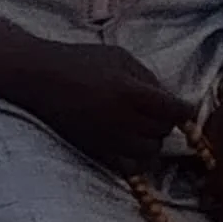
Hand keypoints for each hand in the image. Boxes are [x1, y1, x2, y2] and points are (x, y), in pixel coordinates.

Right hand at [13, 40, 191, 172]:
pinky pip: (130, 165)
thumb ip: (148, 78)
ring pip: (150, 151)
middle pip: (163, 131)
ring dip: (151, 138)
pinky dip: (135, 155)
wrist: (39, 76)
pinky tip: (128, 140)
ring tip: (139, 125)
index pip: (176, 110)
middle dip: (164, 120)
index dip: (183, 109)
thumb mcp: (118, 56)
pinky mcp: (97, 150)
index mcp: (131, 92)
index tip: (181, 107)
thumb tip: (170, 100)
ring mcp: (110, 138)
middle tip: (153, 109)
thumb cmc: (79, 60)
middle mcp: (123, 119)